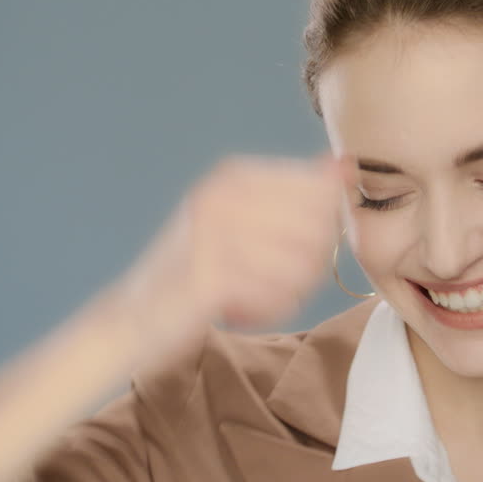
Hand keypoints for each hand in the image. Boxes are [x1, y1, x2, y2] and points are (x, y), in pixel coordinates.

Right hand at [102, 151, 353, 367]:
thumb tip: (347, 165)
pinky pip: (277, 297)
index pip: (322, 190)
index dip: (324, 228)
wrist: (135, 316)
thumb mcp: (247, 218)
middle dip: (309, 264)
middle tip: (274, 280)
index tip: (292, 248)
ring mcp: (212, 233)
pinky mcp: (207, 277)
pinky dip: (268, 312)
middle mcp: (222, 195)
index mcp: (234, 174)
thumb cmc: (204, 269)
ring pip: (303, 267)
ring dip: (287, 293)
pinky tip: (239, 310)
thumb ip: (298, 193)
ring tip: (253, 294)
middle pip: (318, 228)